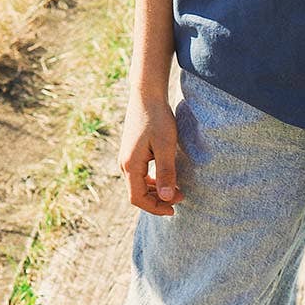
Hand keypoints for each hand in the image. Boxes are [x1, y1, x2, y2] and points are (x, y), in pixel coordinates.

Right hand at [119, 93, 186, 215]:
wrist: (146, 95)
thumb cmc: (157, 118)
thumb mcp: (166, 146)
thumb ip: (166, 172)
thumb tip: (167, 198)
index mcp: (130, 165)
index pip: (138, 198)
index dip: (155, 208)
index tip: (174, 209)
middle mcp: (124, 163)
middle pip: (136, 193)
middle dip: (157, 200)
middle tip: (181, 199)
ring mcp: (126, 157)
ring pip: (137, 184)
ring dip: (155, 191)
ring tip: (176, 190)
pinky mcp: (131, 151)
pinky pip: (139, 174)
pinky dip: (151, 181)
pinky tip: (165, 178)